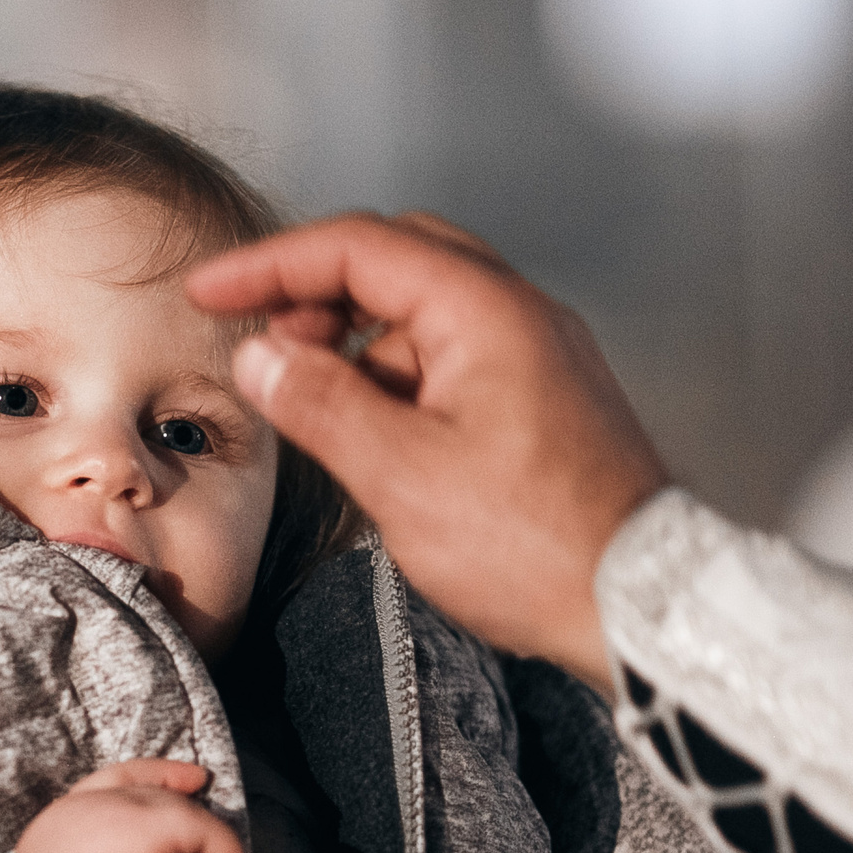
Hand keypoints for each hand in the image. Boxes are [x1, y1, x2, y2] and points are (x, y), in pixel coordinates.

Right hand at [16, 758, 256, 852]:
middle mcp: (81, 808)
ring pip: (184, 815)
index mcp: (58, 827)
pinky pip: (205, 833)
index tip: (193, 781)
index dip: (157, 776)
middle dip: (199, 817)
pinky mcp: (144, 826)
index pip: (111, 782)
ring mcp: (113, 810)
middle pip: (152, 788)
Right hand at [187, 212, 667, 690]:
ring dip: (358, 337)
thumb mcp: (401, 476)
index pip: (357, 247)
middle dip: (317, 289)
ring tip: (309, 396)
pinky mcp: (545, 399)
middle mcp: (520, 314)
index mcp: (484, 310)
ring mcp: (539, 354)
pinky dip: (399, 374)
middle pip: (397, 260)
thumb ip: (321, 404)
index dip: (270, 264)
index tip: (213, 290)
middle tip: (262, 333)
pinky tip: (371, 429)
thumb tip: (263, 358)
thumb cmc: (539, 547)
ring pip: (427, 310)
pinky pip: (457, 356)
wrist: (639, 606)